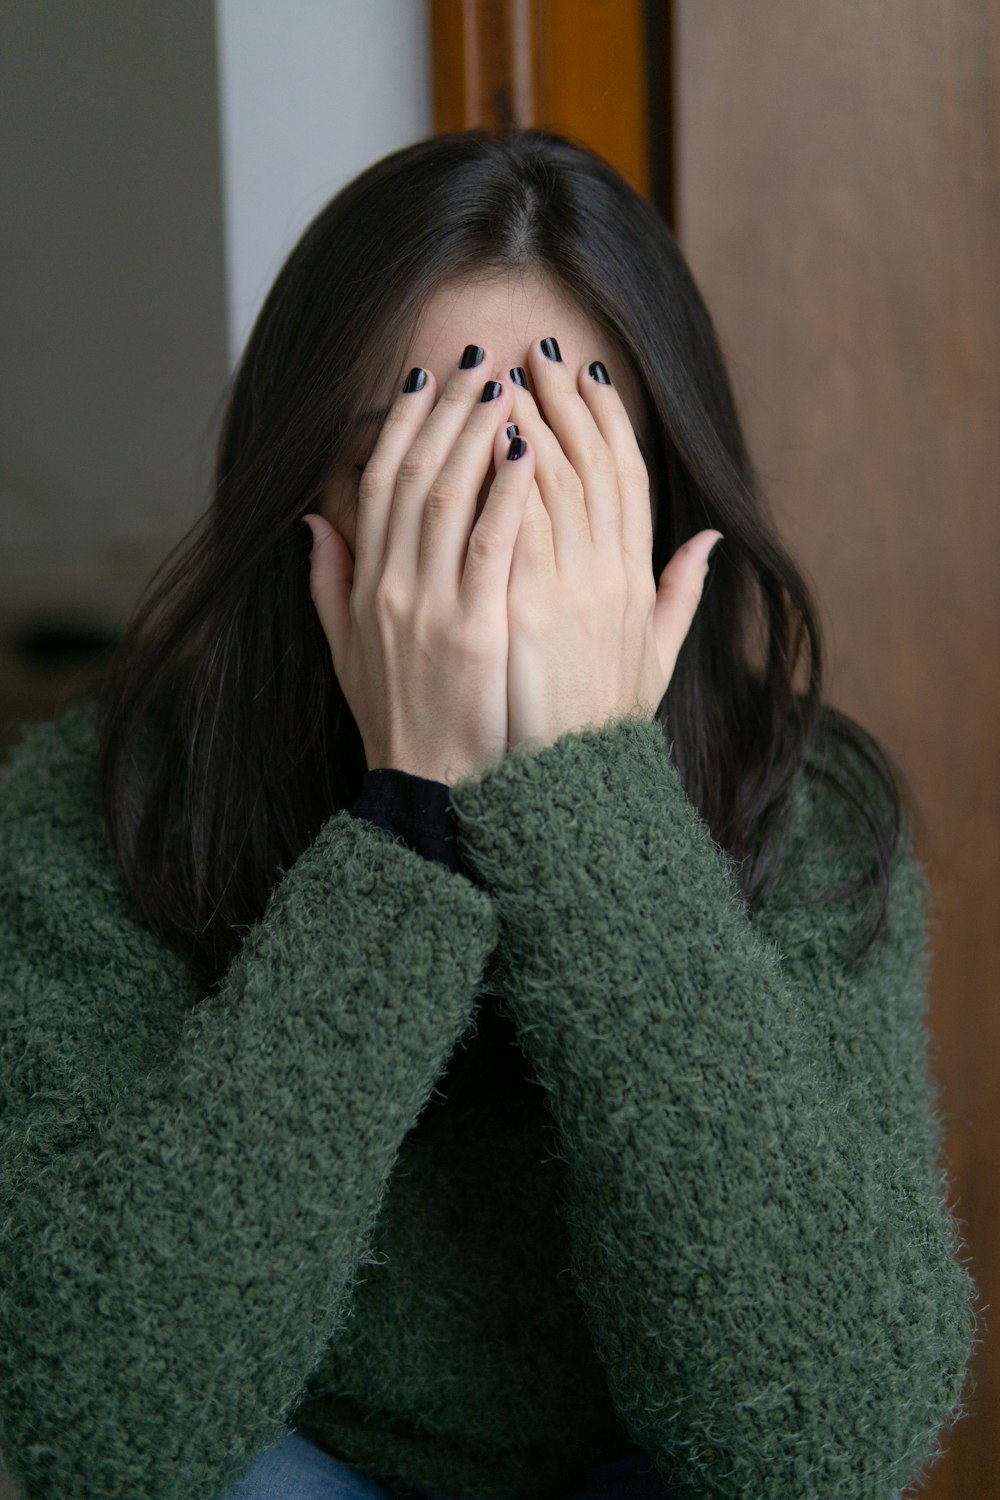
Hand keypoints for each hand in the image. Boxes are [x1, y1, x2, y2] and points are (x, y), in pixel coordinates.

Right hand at [303, 348, 535, 784]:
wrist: (430, 790)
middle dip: (445, 411)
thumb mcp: (347, 653)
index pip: (376, 486)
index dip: (400, 428)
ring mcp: (428, 606)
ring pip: (446, 497)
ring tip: (505, 385)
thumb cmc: (399, 721)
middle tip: (480, 362)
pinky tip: (525, 449)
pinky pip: (489, 545)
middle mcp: (390, 586)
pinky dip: (504, 492)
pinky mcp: (472, 629)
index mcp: (366, 586)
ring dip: (474, 433)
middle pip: (412, 476)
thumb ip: (328, 585)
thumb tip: (313, 523)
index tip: (424, 382)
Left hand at [504, 338, 721, 752]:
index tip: (589, 378)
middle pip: (590, 466)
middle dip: (564, 402)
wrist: (566, 788)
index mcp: (635, 583)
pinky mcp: (520, 613)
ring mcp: (565, 594)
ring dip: (527, 421)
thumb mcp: (654, 662)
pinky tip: (483, 433)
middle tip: (540, 349)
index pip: (628, 481)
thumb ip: (681, 598)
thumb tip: (710, 544)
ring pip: (551, 483)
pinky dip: (500, 476)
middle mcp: (609, 579)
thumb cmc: (601, 727)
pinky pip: (510, 526)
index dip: (609, 423)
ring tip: (504, 373)